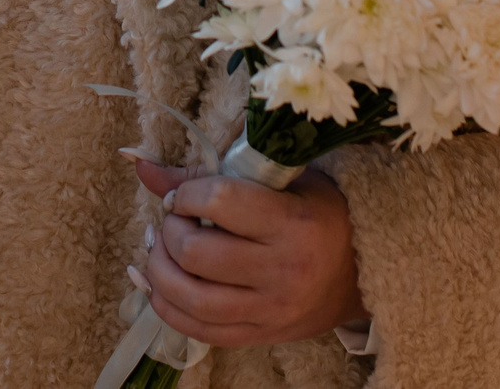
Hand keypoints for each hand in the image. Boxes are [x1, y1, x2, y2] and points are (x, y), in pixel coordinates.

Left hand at [131, 157, 367, 348]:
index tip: (183, 194)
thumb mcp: (277, 180)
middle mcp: (282, 270)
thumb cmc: (318, 212)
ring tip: (159, 248)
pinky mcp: (261, 335)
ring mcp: (271, 310)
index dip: (186, 193)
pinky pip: (200, 331)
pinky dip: (166, 307)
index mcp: (293, 222)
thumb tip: (139, 164)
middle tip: (172, 219)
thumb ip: (206, 173)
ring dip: (159, 270)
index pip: (219, 201)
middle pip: (198, 254)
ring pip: (192, 299)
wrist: (361, 272)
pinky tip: (155, 284)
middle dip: (170, 231)